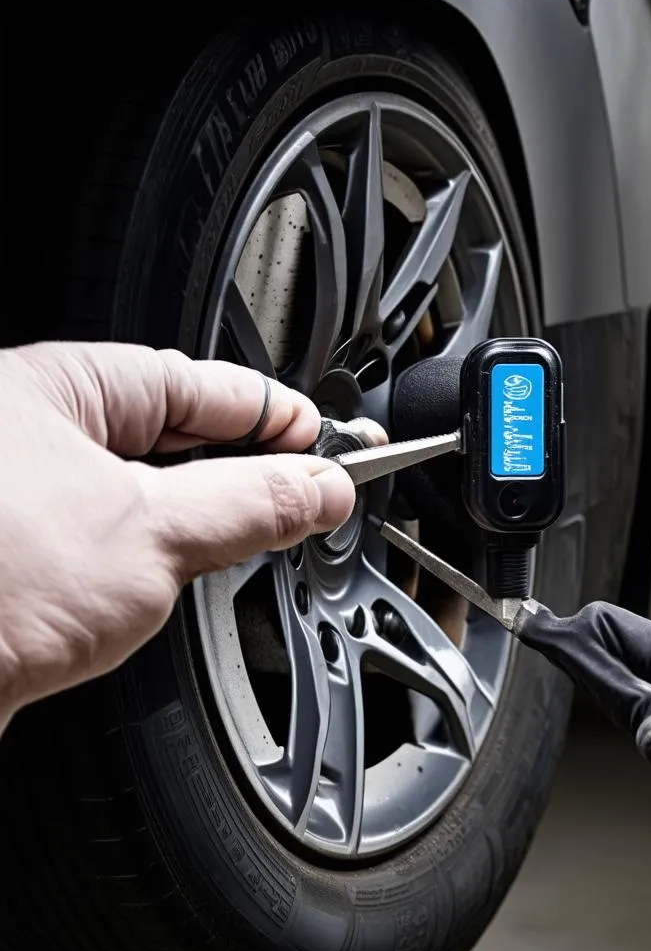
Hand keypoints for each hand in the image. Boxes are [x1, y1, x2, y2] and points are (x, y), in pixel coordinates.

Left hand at [0, 342, 373, 728]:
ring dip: (204, 510)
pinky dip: (160, 546)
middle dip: (243, 463)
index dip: (270, 412)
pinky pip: (114, 530)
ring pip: (144, 486)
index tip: (320, 441)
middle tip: (306, 490)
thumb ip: (253, 503)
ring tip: (258, 530)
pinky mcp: (22, 552)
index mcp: (53, 389)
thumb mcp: (156, 533)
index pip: (194, 383)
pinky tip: (186, 567)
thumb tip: (319, 486)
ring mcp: (25, 495)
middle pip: (172, 432)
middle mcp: (30, 432)